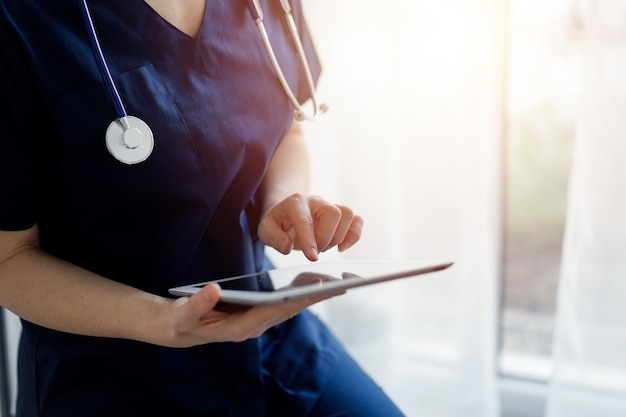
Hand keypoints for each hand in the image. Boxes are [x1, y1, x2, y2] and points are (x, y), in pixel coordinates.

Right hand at [166, 283, 329, 346]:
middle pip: (287, 311)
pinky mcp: (257, 315)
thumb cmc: (182, 321)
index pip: (269, 313)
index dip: (290, 301)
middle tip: (337, 285)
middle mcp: (252, 328)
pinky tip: (315, 284)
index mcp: (238, 329)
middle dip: (312, 299)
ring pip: (289, 309)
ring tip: (335, 284)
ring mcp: (256, 322)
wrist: (180, 328)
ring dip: (311, 298)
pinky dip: (300, 295)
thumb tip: (214, 289)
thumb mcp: (183, 314)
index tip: (310, 289)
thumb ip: (197, 303)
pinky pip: (283, 305)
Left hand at [257, 193, 363, 260]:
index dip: (310, 239)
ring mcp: (330, 206)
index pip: (305, 220)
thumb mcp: (265, 230)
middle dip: (326, 238)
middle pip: (333, 213)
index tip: (312, 257)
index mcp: (295, 203)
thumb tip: (287, 246)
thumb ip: (274, 238)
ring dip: (338, 237)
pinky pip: (357, 220)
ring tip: (324, 246)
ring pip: (347, 214)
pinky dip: (354, 235)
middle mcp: (315, 201)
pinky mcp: (340, 215)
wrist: (286, 212)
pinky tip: (342, 247)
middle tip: (315, 250)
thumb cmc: (277, 222)